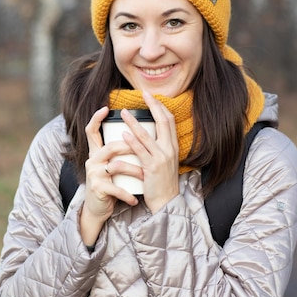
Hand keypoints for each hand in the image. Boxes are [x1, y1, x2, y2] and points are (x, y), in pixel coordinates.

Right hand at [80, 106, 139, 245]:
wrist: (98, 207)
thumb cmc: (110, 183)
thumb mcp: (112, 164)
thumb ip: (118, 150)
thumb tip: (136, 133)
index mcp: (96, 152)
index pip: (91, 131)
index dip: (96, 118)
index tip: (107, 108)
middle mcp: (93, 160)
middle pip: (111, 146)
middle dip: (131, 147)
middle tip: (146, 149)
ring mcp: (94, 174)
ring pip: (116, 166)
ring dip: (134, 171)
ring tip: (145, 176)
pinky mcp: (98, 188)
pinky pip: (116, 188)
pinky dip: (128, 194)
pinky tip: (135, 198)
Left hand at [120, 92, 179, 213]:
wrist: (166, 202)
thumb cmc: (163, 182)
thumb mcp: (166, 162)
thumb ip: (160, 147)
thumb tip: (151, 134)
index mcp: (173, 146)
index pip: (169, 121)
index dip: (160, 106)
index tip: (151, 96)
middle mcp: (169, 150)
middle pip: (163, 122)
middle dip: (153, 106)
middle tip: (143, 94)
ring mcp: (161, 159)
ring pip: (147, 136)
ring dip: (134, 122)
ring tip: (123, 113)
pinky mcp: (151, 169)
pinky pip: (140, 152)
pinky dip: (131, 142)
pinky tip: (123, 134)